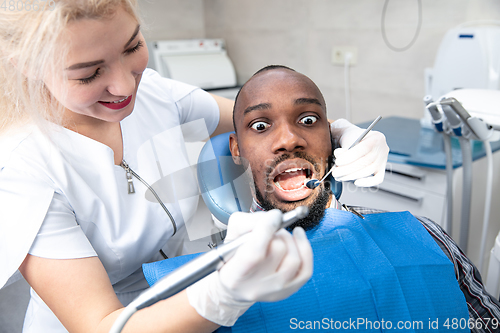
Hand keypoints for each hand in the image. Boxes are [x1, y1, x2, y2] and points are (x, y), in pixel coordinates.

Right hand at [186, 209, 312, 325]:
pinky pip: (306, 268)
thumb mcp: (230, 237)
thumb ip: (246, 223)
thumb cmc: (233, 258)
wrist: (238, 286)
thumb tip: (272, 218)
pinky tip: (297, 237)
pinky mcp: (291, 290)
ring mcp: (276, 290)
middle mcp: (256, 287)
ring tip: (278, 237)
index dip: (267, 229)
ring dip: (288, 240)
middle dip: (276, 233)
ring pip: (294, 258)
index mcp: (234, 275)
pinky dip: (304, 247)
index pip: (255, 253)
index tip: (274, 215)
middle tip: (269, 230)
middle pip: (277, 250)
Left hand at [330, 119, 388, 186]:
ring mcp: (383, 160)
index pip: (363, 148)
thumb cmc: (352, 138)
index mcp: (376, 137)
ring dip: (351, 176)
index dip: (350, 157)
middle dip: (347, 169)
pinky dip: (366, 182)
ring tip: (340, 176)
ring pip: (368, 171)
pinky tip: (356, 182)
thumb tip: (338, 154)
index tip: (338, 162)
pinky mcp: (381, 170)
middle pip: (365, 162)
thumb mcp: (347, 138)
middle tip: (335, 173)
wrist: (356, 140)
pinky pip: (377, 179)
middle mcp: (382, 149)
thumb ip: (344, 147)